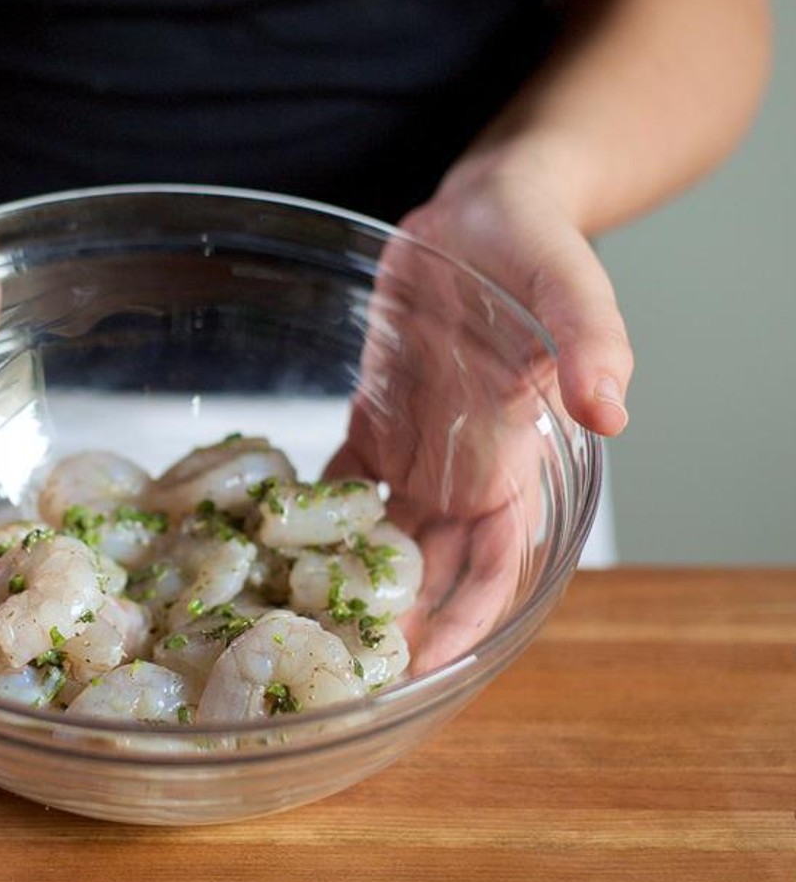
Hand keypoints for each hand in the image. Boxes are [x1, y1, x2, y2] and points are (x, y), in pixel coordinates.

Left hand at [329, 152, 629, 671]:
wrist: (485, 208)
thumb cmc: (535, 241)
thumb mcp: (569, 279)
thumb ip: (592, 341)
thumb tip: (613, 410)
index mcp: (510, 456)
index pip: (495, 561)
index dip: (466, 614)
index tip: (428, 663)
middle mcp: (461, 468)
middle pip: (430, 569)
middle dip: (395, 623)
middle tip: (342, 673)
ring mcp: (415, 450)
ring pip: (382, 540)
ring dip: (348, 585)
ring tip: (298, 627)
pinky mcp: (375, 421)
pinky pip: (341, 485)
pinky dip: (311, 520)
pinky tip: (270, 546)